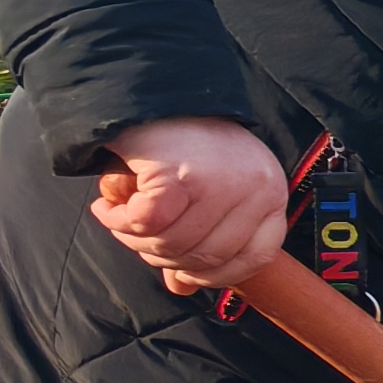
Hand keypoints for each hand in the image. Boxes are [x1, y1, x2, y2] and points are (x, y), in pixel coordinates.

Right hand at [90, 117, 289, 293]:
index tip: (183, 273)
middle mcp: (257, 189)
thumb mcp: (214, 193)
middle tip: (137, 236)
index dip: (216, 275)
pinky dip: (121, 221)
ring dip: (134, 238)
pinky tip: (111, 207)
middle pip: (205, 256)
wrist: (156, 95)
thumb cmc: (188, 148)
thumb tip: (180, 288)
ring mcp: (222, 181)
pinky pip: (148, 222)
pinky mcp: (181, 174)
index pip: (256, 258)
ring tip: (121, 217)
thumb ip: (202, 240)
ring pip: (172, 242)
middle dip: (162, 256)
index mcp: (271, 196)